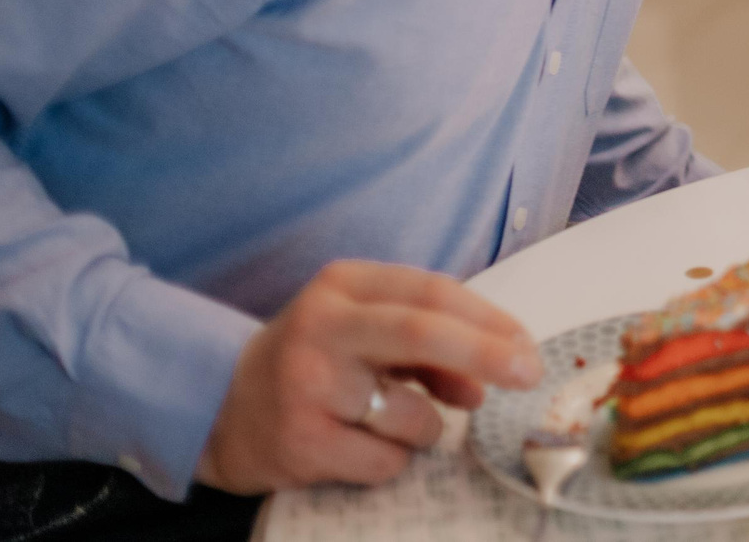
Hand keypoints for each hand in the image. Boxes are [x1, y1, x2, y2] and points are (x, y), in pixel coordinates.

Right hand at [195, 259, 542, 494]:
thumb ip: (429, 345)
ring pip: (412, 413)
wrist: (220, 406)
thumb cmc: (317, 360)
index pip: (433, 292)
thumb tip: (488, 381)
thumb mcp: (367, 332)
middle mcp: (322, 327)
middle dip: (485, 352)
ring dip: (425, 428)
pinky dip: (392, 460)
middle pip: (421, 332)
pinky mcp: (300, 442)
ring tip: (386, 421)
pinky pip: (385, 461)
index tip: (528, 346)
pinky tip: (357, 446)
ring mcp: (306, 386)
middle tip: (528, 372)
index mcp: (345, 285)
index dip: (490, 321)